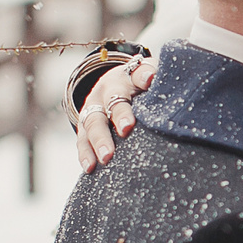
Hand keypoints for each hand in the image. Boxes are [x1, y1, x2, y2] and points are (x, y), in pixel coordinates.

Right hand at [73, 55, 154, 171]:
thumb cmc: (140, 87)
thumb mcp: (150, 77)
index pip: (137, 74)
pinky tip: (90, 168)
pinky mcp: (84, 126)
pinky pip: (82, 140)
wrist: (112, 86)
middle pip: (112, 102)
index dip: (143, 77)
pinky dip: (86, 154)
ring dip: (99, 140)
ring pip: (93, 122)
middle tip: (127, 129)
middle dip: (119, 115)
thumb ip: (157, 78)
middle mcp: (107, 91)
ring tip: (106, 157)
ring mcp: (93, 108)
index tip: (149, 81)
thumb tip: (161, 79)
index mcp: (128, 77)